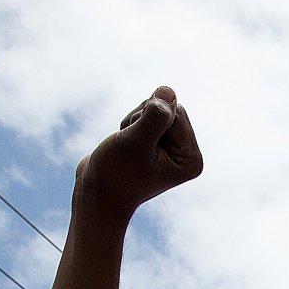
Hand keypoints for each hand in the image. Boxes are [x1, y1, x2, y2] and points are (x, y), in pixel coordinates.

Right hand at [77, 88, 203, 215]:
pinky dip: (130, 125)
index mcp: (191, 159)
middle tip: (128, 146)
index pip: (176, 112)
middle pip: (169, 109)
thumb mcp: (134, 142)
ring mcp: (173, 151)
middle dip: (142, 119)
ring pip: (155, 110)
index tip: (136, 146)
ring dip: (134, 122)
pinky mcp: (158, 145)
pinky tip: (125, 146)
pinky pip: (146, 116)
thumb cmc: (114, 174)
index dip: (148, 120)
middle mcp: (187, 155)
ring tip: (125, 148)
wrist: (96, 197)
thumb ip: (154, 117)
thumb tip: (169, 91)